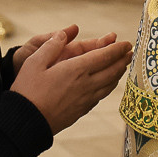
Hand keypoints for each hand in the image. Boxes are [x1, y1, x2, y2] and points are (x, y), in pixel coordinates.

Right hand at [10, 29, 133, 133]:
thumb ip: (52, 45)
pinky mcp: (81, 110)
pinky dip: (109, 87)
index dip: (117, 49)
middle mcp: (86, 84)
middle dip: (123, 60)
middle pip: (112, 71)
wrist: (27, 122)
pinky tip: (107, 85)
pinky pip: (101, 96)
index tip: (126, 43)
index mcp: (76, 69)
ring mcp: (85, 99)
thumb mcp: (34, 61)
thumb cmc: (28, 90)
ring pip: (109, 85)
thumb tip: (64, 34)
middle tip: (130, 53)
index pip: (104, 56)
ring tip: (122, 67)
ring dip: (118, 74)